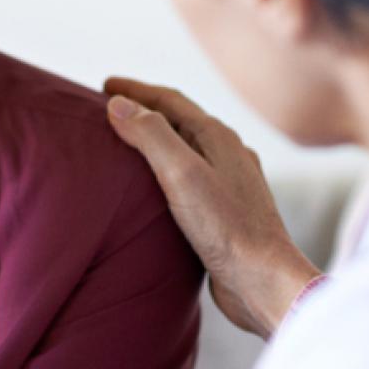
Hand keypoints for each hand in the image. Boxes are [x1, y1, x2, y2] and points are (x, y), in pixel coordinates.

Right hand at [104, 77, 320, 337]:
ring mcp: (229, 185)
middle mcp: (228, 156)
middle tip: (111, 110)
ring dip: (157, 143)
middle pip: (180, 123)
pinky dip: (166, 174)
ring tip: (126, 146)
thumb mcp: (183, 174)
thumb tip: (119, 105)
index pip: (170, 101)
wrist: (264, 281)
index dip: (136, 91)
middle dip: (145, 112)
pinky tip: (155, 191)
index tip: (104, 87)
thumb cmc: (228, 229)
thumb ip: (151, 135)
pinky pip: (190, 181)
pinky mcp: (225, 215)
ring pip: (187, 152)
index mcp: (219, 138)